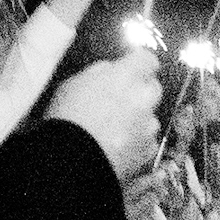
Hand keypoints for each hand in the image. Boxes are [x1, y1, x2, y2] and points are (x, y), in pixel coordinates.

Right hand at [46, 53, 162, 179]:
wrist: (72, 160)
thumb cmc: (66, 118)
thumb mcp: (73, 83)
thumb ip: (99, 72)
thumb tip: (112, 70)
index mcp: (125, 75)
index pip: (147, 59)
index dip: (138, 63)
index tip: (131, 67)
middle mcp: (143, 97)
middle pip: (152, 87)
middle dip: (139, 91)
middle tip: (118, 100)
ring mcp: (149, 124)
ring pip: (150, 115)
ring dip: (137, 119)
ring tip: (112, 129)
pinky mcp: (149, 148)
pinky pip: (146, 140)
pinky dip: (136, 142)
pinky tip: (116, 146)